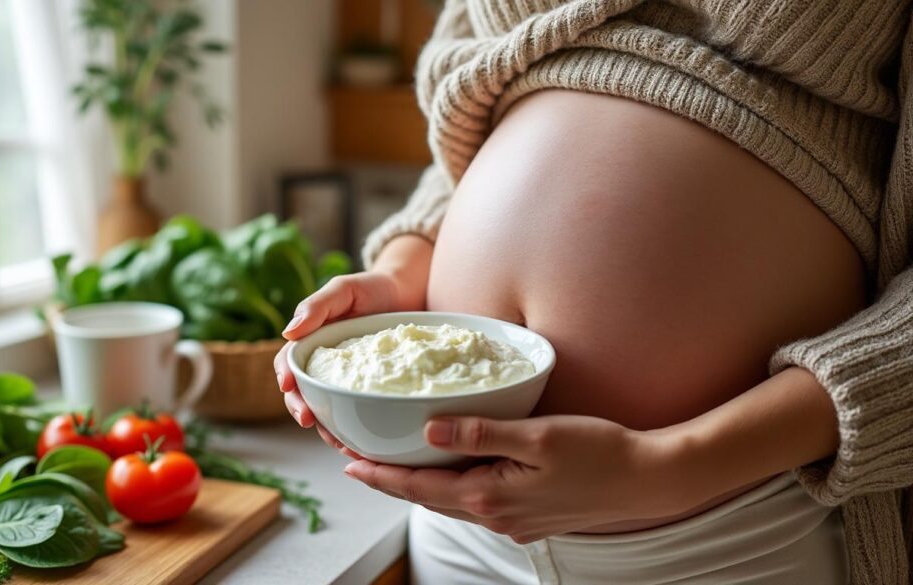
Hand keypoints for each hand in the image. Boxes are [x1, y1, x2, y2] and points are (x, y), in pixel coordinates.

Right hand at [273, 269, 425, 453]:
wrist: (412, 294)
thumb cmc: (373, 288)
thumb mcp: (344, 289)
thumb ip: (317, 306)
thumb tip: (288, 333)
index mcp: (311, 343)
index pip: (289, 365)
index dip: (286, 378)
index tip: (289, 389)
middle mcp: (325, 367)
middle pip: (304, 394)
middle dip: (303, 410)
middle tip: (310, 422)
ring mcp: (348, 382)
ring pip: (329, 411)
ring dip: (329, 430)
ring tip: (341, 443)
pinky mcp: (370, 392)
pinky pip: (359, 414)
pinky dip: (358, 430)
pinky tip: (366, 444)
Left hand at [342, 415, 687, 542]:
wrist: (647, 481)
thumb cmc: (599, 453)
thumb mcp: (537, 436)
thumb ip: (480, 432)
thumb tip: (427, 427)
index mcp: (490, 497)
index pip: (419, 487)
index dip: (380, 475)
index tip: (347, 463)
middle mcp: (495, 516)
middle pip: (428, 499)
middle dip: (391, 481)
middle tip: (358, 461)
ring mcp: (513, 522)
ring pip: (452, 503)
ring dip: (420, 486)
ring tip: (394, 467)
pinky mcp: (529, 519)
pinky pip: (477, 504)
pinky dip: (452, 489)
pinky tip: (452, 473)